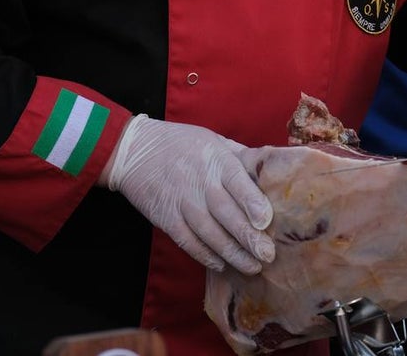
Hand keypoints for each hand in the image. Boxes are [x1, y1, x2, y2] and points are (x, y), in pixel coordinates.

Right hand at [107, 115, 274, 273]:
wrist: (135, 150)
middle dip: (248, 237)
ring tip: (252, 266)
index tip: (267, 222)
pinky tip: (221, 264)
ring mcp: (181, 201)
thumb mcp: (213, 140)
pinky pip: (188, 241)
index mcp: (216, 159)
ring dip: (231, 252)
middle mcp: (199, 181)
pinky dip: (204, 255)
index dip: (252, 203)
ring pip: (209, 232)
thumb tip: (271, 171)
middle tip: (268, 255)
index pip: (237, 182)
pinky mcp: (166, 217)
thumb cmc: (181, 143)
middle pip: (226, 213)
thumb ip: (240, 157)